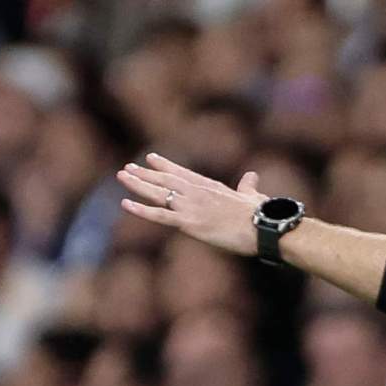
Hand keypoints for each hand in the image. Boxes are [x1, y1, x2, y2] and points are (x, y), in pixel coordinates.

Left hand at [117, 153, 268, 255]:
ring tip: (122, 176)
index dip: (166, 165)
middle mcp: (198, 192)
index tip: (151, 158)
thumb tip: (252, 175)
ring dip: (138, 184)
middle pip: (166, 180)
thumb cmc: (261, 215)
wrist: (263, 227)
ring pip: (158, 193)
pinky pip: (160, 215)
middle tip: (128, 167)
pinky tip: (125, 204)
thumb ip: (248, 186)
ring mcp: (192, 206)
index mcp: (212, 187)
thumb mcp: (253, 196)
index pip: (183, 173)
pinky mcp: (189, 223)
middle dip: (145, 173)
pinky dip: (141, 210)